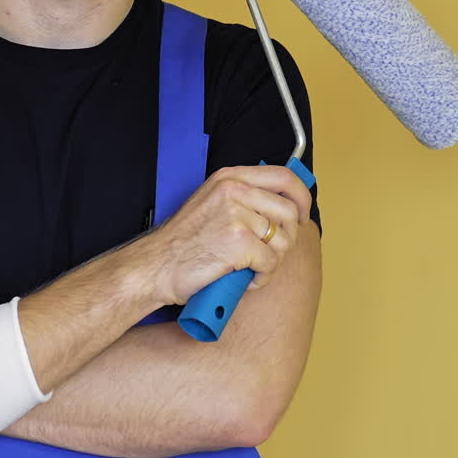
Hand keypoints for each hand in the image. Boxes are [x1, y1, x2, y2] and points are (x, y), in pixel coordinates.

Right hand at [142, 165, 311, 306]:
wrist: (155, 266)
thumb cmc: (182, 242)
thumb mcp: (211, 203)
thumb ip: (242, 197)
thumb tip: (284, 207)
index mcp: (230, 177)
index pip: (284, 177)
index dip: (301, 198)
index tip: (301, 216)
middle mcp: (234, 190)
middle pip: (290, 212)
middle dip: (287, 238)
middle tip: (269, 253)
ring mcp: (237, 215)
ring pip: (283, 240)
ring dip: (272, 261)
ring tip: (250, 269)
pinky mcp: (239, 242)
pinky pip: (271, 263)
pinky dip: (262, 278)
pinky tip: (243, 280)